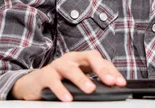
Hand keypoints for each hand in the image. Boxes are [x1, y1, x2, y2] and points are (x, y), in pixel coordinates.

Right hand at [11, 50, 125, 100]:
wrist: (33, 84)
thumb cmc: (60, 80)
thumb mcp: (78, 79)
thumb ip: (92, 81)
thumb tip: (112, 89)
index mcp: (82, 59)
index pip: (101, 61)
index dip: (112, 71)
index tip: (121, 83)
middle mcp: (72, 59)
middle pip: (90, 57)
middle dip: (101, 69)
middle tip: (110, 81)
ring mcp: (58, 65)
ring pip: (71, 69)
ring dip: (82, 79)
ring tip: (90, 90)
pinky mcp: (45, 75)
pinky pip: (54, 81)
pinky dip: (61, 90)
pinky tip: (68, 99)